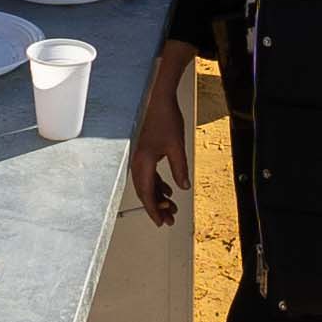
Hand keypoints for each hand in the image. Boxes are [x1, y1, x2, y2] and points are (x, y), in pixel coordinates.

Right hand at [130, 52, 194, 226]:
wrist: (159, 100)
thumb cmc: (166, 119)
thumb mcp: (177, 147)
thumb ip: (179, 169)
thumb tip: (183, 187)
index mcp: (143, 162)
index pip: (147, 193)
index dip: (154, 210)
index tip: (161, 221)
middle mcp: (138, 162)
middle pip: (145, 192)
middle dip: (157, 207)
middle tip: (169, 219)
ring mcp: (140, 158)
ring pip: (147, 184)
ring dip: (158, 196)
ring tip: (171, 207)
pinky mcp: (145, 153)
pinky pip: (149, 175)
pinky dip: (157, 184)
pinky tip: (168, 189)